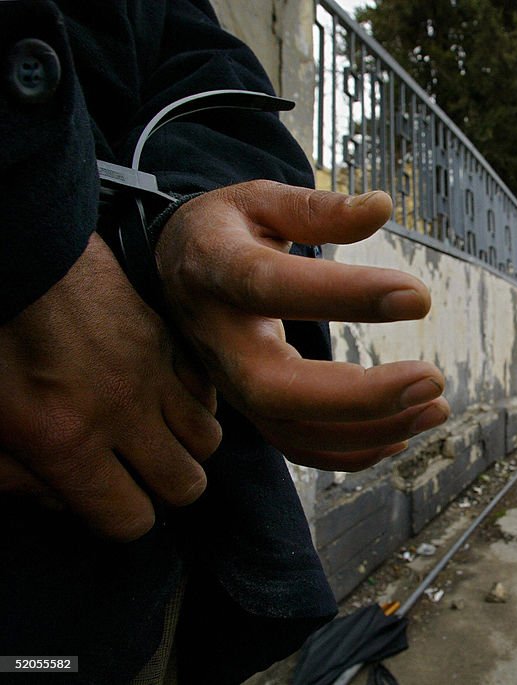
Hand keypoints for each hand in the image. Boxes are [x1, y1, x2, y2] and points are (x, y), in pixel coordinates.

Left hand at [0, 234, 221, 539]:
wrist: (19, 256)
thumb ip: (12, 475)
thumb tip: (58, 499)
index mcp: (67, 443)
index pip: (131, 520)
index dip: (118, 519)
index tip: (101, 503)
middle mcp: (123, 415)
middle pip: (185, 485)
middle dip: (163, 489)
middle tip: (135, 475)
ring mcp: (153, 375)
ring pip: (207, 440)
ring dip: (185, 446)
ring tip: (156, 436)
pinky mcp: (167, 342)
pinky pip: (206, 391)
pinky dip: (194, 402)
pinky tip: (166, 397)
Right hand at [156, 181, 449, 470]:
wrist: (174, 273)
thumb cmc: (224, 232)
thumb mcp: (257, 201)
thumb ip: (315, 208)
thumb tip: (380, 206)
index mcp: (217, 270)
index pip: (275, 286)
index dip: (345, 295)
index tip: (418, 296)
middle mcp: (218, 338)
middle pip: (276, 388)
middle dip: (361, 395)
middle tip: (433, 379)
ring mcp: (230, 383)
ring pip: (292, 430)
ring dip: (371, 429)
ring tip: (434, 407)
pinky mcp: (250, 409)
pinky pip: (296, 446)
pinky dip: (351, 452)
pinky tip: (402, 433)